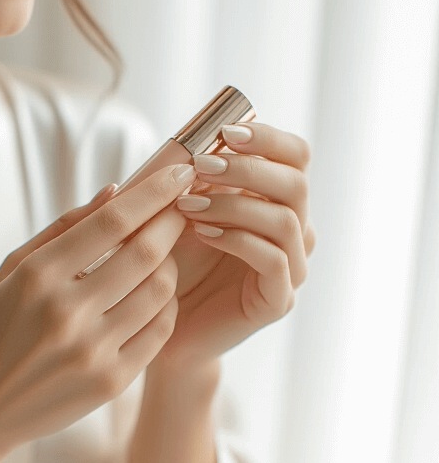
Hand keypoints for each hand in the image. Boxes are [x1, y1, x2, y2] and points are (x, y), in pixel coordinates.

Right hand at [0, 165, 188, 462]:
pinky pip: (160, 333)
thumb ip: (63, 228)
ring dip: (170, 266)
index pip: (112, 221)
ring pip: (160, 292)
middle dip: (173, 223)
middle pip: (145, 253)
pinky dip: (166, 308)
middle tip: (184, 209)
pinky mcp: (110, 383)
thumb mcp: (11, 271)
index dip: (154, 191)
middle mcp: (66, 312)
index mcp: (37, 276)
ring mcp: (91, 351)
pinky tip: (155, 298)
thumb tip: (115, 191)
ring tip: (162, 257)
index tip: (179, 171)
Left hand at [156, 120, 313, 367]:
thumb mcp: (181, 212)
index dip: (268, 138)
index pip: (296, 157)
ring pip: (285, 220)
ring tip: (188, 206)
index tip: (225, 131)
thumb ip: (194, 179)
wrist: (166, 330)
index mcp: (278, 202)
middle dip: (247, 167)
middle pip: (296, 182)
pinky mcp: (278, 300)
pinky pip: (273, 259)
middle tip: (202, 166)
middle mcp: (295, 232)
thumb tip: (190, 138)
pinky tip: (202, 233)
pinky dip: (237, 239)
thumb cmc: (173, 266)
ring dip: (234, 204)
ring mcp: (291, 268)